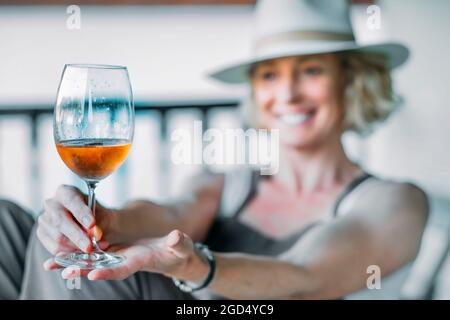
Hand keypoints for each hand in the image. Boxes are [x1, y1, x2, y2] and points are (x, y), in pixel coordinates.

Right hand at [37, 185, 116, 254]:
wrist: (90, 223)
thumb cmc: (95, 215)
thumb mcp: (100, 215)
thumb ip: (98, 223)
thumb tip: (94, 234)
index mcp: (65, 192)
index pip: (72, 201)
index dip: (82, 213)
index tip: (92, 224)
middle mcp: (51, 204)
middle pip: (60, 221)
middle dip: (77, 236)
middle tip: (89, 246)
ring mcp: (44, 219)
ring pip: (57, 237)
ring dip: (75, 247)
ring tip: (90, 249)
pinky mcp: (42, 234)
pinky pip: (54, 248)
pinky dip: (69, 253)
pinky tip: (80, 252)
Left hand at [43, 230, 208, 282]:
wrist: (173, 255)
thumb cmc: (179, 252)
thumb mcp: (181, 247)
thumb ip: (179, 243)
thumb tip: (176, 237)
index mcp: (140, 261)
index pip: (123, 269)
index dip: (109, 272)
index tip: (93, 275)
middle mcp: (125, 262)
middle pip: (102, 267)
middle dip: (82, 269)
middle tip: (62, 271)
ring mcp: (119, 257)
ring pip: (94, 261)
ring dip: (73, 262)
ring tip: (51, 263)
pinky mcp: (116, 251)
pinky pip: (95, 252)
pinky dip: (80, 252)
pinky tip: (63, 251)